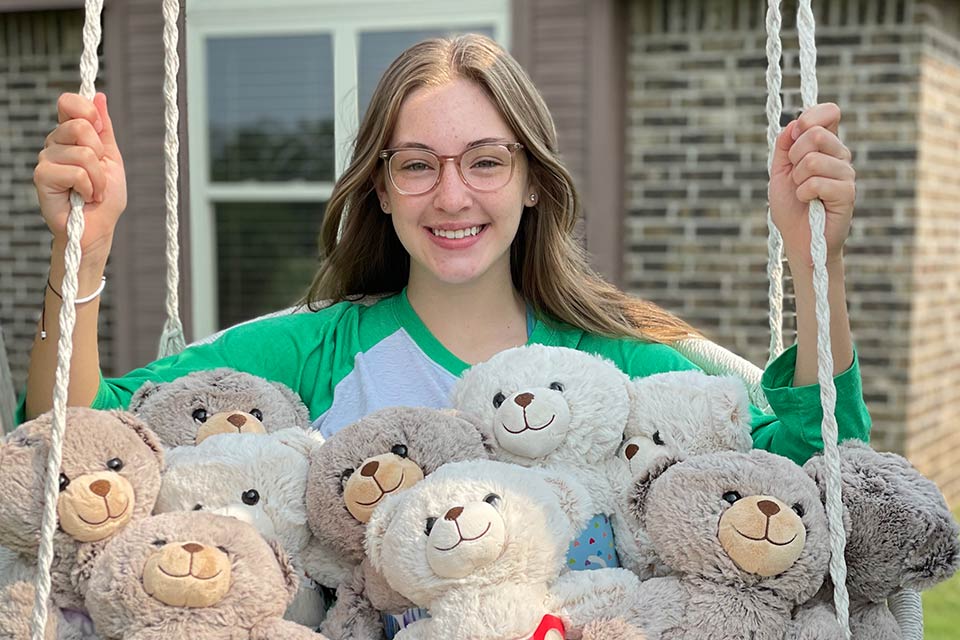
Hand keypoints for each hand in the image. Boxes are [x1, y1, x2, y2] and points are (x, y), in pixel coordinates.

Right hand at [34, 92, 126, 261]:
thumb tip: (99, 96)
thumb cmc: (105, 197)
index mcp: (69, 135)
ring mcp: (46, 159)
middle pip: (81, 126)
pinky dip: (89, 188)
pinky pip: (76, 172)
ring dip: (99, 178)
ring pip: (83, 153)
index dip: (87, 111)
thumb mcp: (112, 158)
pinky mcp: (42, 177)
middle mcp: (54, 143)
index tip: (100, 132)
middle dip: (101, 154)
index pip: (68, 103)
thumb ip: (104, 129)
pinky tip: (83, 197)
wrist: (98, 228)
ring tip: (94, 191)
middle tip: (99, 174)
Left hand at [769, 103, 854, 267]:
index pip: (830, 112)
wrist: (798, 239)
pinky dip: (803, 193)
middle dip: (794, 155)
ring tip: (802, 192)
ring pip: (813, 159)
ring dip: (797, 179)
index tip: (796, 133)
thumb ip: (785, 146)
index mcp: (827, 146)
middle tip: (795, 175)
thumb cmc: (791, 206)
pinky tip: (809, 202)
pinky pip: (816, 182)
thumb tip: (795, 124)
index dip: (811, 116)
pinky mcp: (847, 193)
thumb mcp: (780, 171)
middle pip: (816, 134)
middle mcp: (841, 156)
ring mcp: (846, 174)